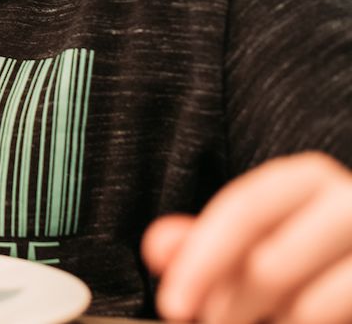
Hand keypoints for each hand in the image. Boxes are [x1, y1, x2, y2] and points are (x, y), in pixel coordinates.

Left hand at [143, 152, 351, 323]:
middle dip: (228, 306)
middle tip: (210, 321)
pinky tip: (287, 323)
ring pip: (305, 306)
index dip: (201, 261)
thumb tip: (158, 248)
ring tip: (252, 323)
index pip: (244, 211)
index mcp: (307, 180)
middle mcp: (349, 203)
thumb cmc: (305, 255)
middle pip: (270, 264)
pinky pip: (337, 319)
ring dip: (264, 323)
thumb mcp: (254, 240)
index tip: (173, 304)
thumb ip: (205, 242)